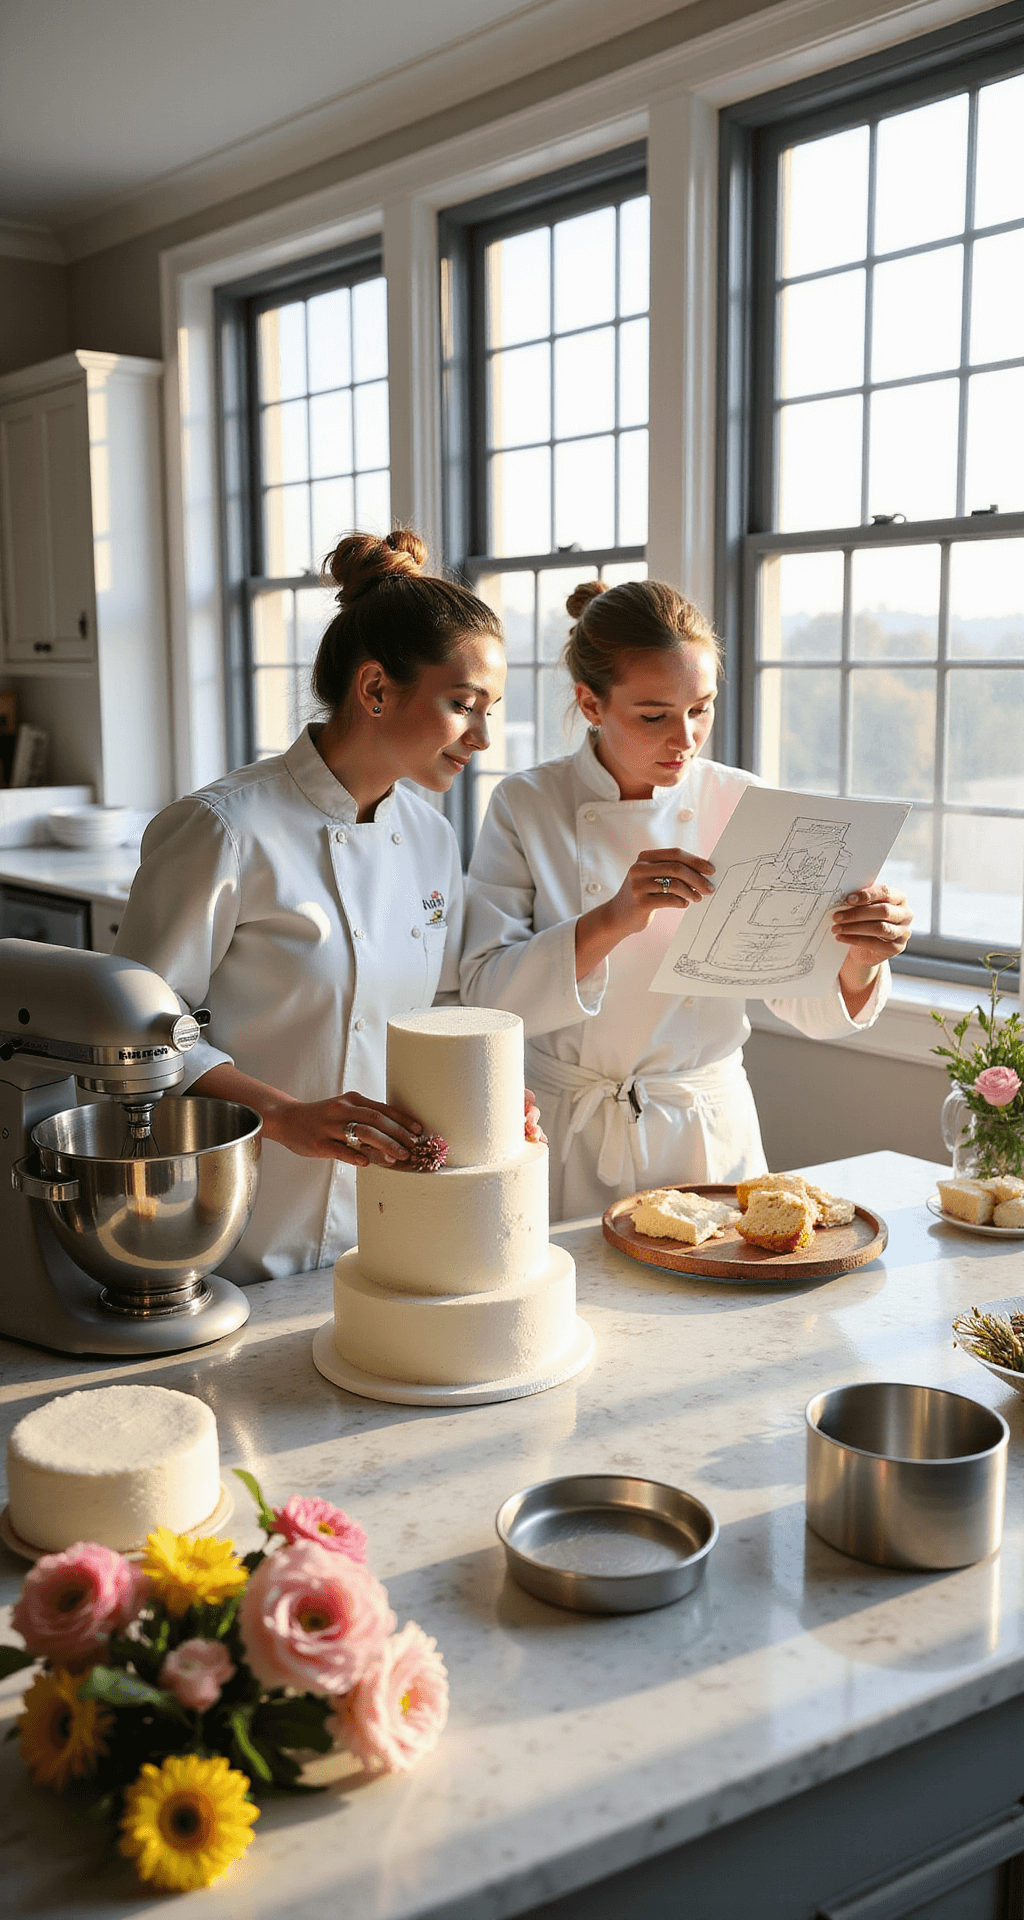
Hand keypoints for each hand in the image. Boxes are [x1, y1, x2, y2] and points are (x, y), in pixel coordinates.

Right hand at [270, 1090, 422, 1166]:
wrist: (288, 1119)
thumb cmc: (322, 1117)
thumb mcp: (345, 1109)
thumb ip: (366, 1118)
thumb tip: (395, 1135)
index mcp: (352, 1100)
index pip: (383, 1109)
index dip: (402, 1120)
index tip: (418, 1131)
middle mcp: (342, 1110)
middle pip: (376, 1120)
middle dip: (398, 1135)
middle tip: (412, 1148)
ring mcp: (330, 1126)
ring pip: (361, 1134)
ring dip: (384, 1146)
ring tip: (398, 1158)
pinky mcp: (319, 1142)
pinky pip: (340, 1149)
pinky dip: (355, 1156)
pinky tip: (367, 1163)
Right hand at [608, 847, 715, 939]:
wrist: (617, 916)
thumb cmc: (642, 895)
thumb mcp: (651, 877)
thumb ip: (671, 870)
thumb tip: (703, 871)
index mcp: (644, 858)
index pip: (675, 853)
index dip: (696, 861)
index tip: (711, 870)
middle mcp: (639, 869)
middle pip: (677, 867)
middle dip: (698, 878)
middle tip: (710, 888)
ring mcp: (638, 886)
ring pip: (675, 884)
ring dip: (691, 892)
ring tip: (697, 898)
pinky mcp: (641, 903)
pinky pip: (669, 900)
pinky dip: (681, 902)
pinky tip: (684, 904)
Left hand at [832, 884, 912, 968]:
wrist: (870, 946)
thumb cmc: (868, 920)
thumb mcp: (867, 907)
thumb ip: (861, 901)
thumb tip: (844, 899)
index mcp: (900, 898)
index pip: (886, 892)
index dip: (867, 895)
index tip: (848, 899)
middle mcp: (906, 914)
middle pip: (883, 911)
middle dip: (857, 913)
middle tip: (837, 916)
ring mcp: (903, 932)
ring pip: (879, 928)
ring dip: (854, 927)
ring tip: (836, 927)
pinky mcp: (896, 947)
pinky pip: (874, 943)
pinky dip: (854, 939)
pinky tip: (841, 937)